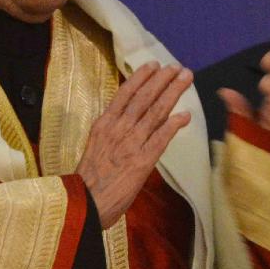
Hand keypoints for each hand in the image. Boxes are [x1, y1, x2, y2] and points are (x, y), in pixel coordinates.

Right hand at [77, 63, 191, 228]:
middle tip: (177, 67)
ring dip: (172, 93)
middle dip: (162, 80)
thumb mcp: (96, 145)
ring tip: (185, 79)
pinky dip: (173, 125)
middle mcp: (118, 129)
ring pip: (155, 112)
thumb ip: (112, 131)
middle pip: (144, 98)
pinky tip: (185, 116)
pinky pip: (161, 139)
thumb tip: (130, 118)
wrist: (84, 203)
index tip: (154, 65)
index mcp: (104, 124)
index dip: (141, 77)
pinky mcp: (142, 161)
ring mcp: (131, 144)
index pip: (125, 93)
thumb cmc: (89, 178)